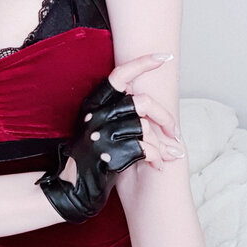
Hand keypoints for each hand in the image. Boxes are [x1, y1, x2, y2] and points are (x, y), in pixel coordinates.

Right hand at [36, 53, 182, 223]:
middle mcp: (96, 116)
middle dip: (165, 118)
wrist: (72, 189)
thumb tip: (153, 107)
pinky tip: (158, 165)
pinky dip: (157, 158)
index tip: (164, 57)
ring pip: (145, 128)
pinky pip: (144, 149)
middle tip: (174, 132)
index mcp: (94, 104)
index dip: (142, 63)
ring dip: (163, 145)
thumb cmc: (92, 158)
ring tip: (169, 154)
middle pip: (142, 102)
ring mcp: (100, 135)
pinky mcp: (107, 155)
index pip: (120, 76)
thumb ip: (120, 114)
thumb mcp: (99, 128)